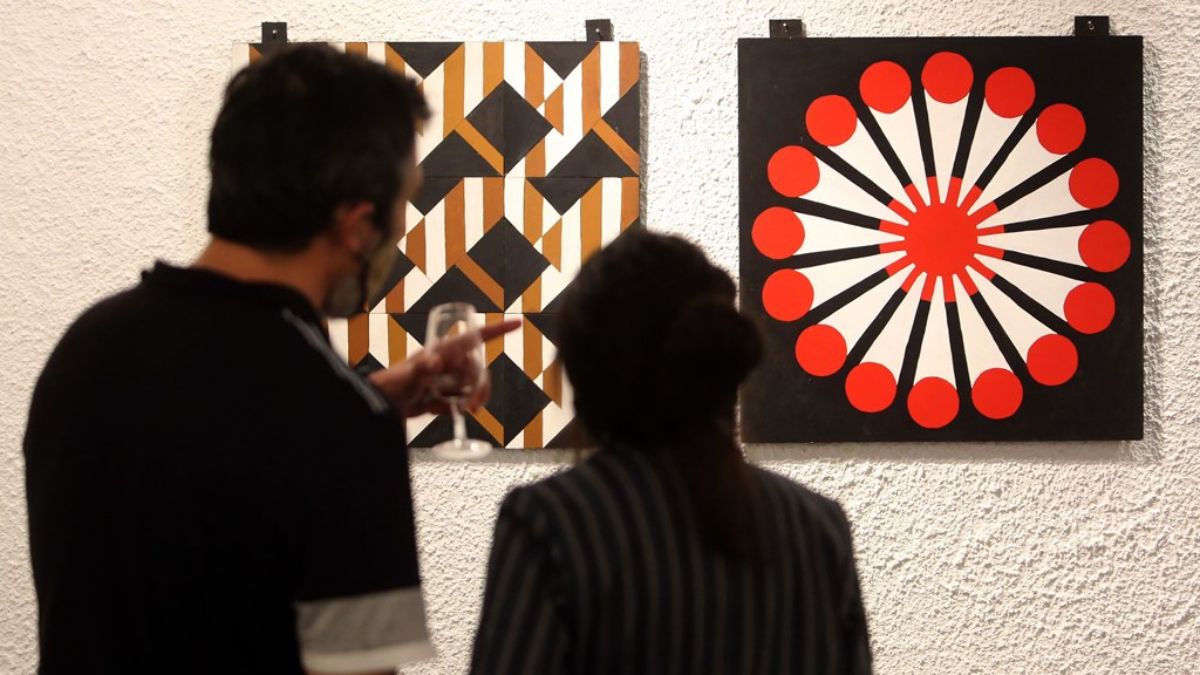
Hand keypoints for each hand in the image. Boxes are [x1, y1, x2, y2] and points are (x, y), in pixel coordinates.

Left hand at [368, 318, 521, 416]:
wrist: (381, 406)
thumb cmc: (392, 385)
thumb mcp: (408, 377)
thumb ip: (422, 369)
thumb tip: (435, 361)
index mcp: (444, 351)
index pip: (475, 337)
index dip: (497, 330)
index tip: (518, 323)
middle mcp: (447, 362)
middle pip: (478, 370)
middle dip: (479, 387)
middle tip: (472, 407)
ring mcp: (445, 379)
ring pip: (472, 386)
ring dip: (471, 399)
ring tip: (460, 411)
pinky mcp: (442, 395)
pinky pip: (460, 400)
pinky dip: (456, 408)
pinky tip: (440, 410)